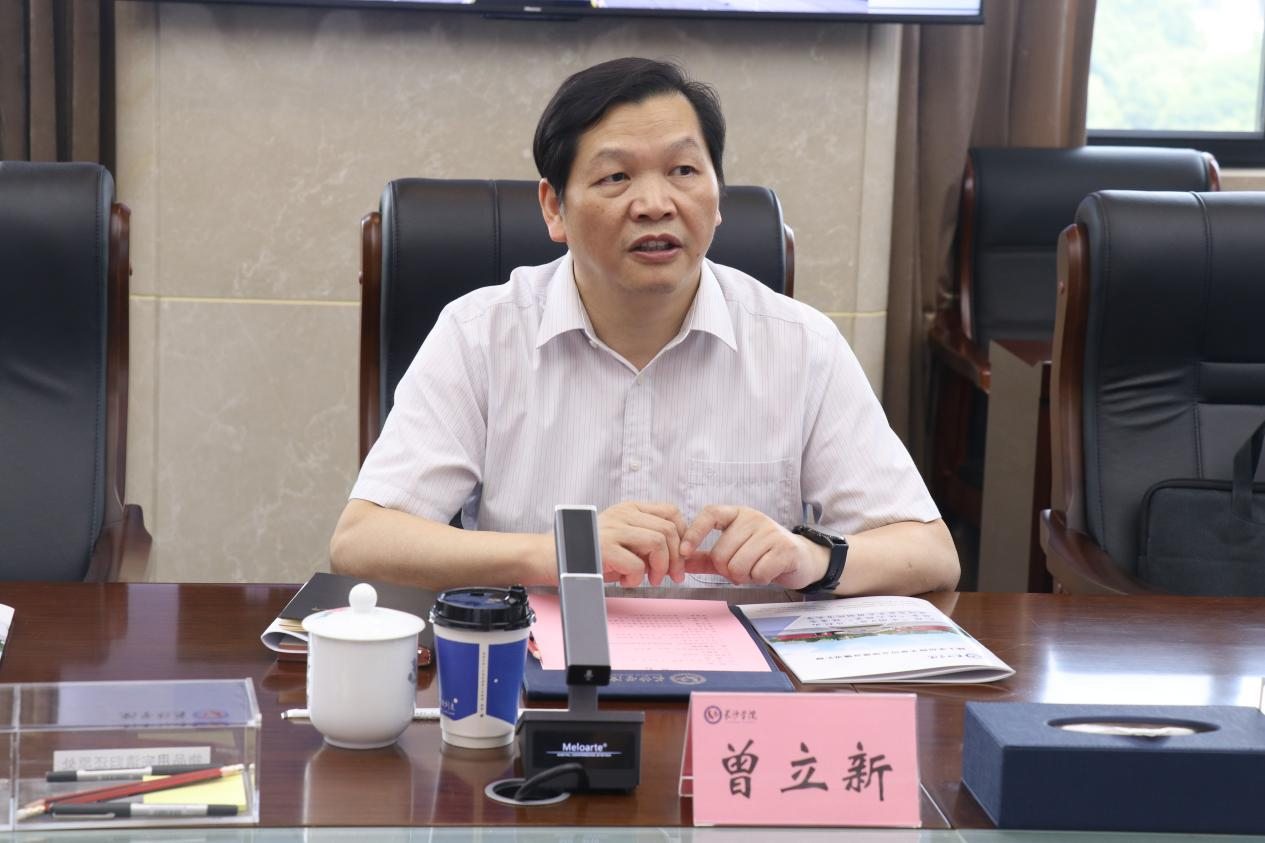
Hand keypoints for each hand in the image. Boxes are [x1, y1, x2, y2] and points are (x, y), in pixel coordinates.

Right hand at [596, 501, 688, 586]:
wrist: (552, 556)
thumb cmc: (588, 551)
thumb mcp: (620, 538)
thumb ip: (643, 540)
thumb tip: (675, 556)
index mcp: (629, 509)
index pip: (671, 512)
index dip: (683, 535)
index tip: (681, 556)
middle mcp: (622, 514)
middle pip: (668, 529)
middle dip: (677, 558)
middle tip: (672, 576)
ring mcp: (613, 530)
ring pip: (657, 543)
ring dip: (661, 567)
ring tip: (651, 579)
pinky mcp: (603, 548)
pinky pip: (636, 564)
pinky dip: (637, 578)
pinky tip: (626, 581)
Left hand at [679, 505, 827, 589]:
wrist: (801, 558)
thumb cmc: (763, 554)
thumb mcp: (733, 551)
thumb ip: (706, 557)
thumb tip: (679, 561)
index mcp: (737, 514)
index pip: (710, 514)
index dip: (694, 533)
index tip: (683, 553)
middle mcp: (753, 518)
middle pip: (721, 553)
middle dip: (727, 571)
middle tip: (741, 569)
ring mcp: (770, 531)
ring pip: (738, 566)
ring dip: (745, 577)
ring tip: (756, 569)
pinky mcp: (785, 548)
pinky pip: (758, 573)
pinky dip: (760, 579)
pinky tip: (768, 572)